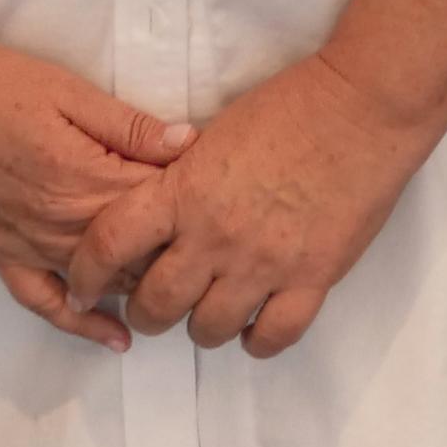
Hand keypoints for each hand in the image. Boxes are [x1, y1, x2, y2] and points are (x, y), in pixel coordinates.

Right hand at [0, 30, 196, 348]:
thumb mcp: (69, 91)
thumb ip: (130, 125)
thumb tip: (191, 143)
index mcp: (86, 180)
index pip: (159, 209)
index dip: (195, 206)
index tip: (226, 200)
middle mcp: (62, 225)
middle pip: (138, 255)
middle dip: (179, 253)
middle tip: (218, 248)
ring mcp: (30, 246)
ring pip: (102, 283)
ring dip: (143, 288)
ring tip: (188, 291)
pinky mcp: (2, 254)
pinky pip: (46, 302)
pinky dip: (81, 324)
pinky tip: (115, 338)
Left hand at [81, 51, 440, 358]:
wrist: (363, 108)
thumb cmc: (290, 106)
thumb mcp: (215, 135)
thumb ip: (183, 180)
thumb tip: (160, 214)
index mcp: (184, 191)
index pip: (109, 244)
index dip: (85, 273)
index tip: (83, 286)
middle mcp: (215, 235)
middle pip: (155, 304)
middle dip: (146, 311)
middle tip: (156, 305)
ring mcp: (264, 263)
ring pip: (207, 330)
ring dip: (200, 327)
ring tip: (210, 311)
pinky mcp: (312, 279)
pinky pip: (271, 337)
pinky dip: (255, 340)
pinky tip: (254, 326)